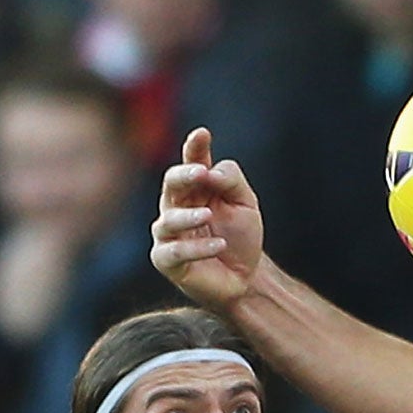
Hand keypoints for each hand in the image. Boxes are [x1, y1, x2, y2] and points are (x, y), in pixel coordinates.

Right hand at [151, 127, 264, 308]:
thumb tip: (210, 171)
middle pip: (171, 183)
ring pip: (169, 219)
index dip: (195, 148)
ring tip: (209, 215)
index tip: (203, 134)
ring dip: (188, 215)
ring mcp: (168, 233)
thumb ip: (231, 181)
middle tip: (201, 174)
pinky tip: (219, 245)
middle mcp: (176, 206)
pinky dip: (197, 247)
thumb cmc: (241, 237)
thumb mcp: (245, 204)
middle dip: (184, 176)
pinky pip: (174, 251)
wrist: (246, 279)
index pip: (191, 162)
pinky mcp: (167, 260)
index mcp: (195, 188)